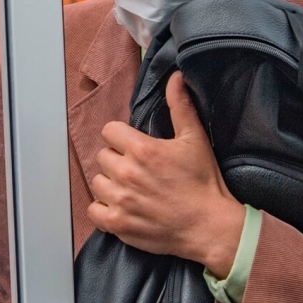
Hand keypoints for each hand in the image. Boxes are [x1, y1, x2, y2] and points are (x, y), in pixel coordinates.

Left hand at [88, 71, 246, 276]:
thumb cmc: (203, 183)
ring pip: (97, 182)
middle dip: (117, 160)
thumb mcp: (195, 139)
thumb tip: (175, 77)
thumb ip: (180, 106)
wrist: (210, 226)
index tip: (135, 146)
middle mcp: (126, 173)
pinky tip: (121, 207)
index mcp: (142, 149)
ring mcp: (120, 201)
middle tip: (137, 169)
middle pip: (102, 156)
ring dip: (110, 184)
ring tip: (130, 188)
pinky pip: (93, 210)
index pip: (109, 131)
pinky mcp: (118, 224)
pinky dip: (104, 209)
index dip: (122, 137)